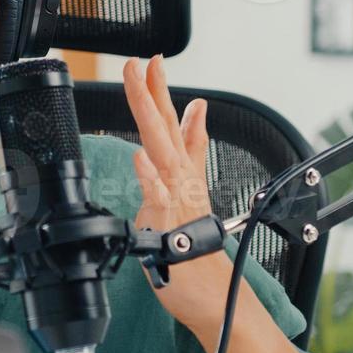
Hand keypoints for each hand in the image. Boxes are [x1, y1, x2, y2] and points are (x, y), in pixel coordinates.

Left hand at [121, 53, 232, 335]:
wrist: (213, 292)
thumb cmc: (194, 248)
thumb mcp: (188, 191)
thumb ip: (192, 149)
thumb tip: (197, 110)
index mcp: (181, 172)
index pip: (170, 123)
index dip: (159, 91)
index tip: (150, 60)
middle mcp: (181, 179)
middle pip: (164, 127)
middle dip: (151, 91)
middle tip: (140, 61)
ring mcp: (177, 198)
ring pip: (161, 149)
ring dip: (150, 117)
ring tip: (139, 88)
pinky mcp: (171, 224)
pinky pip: (161, 197)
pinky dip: (151, 176)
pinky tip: (141, 157)